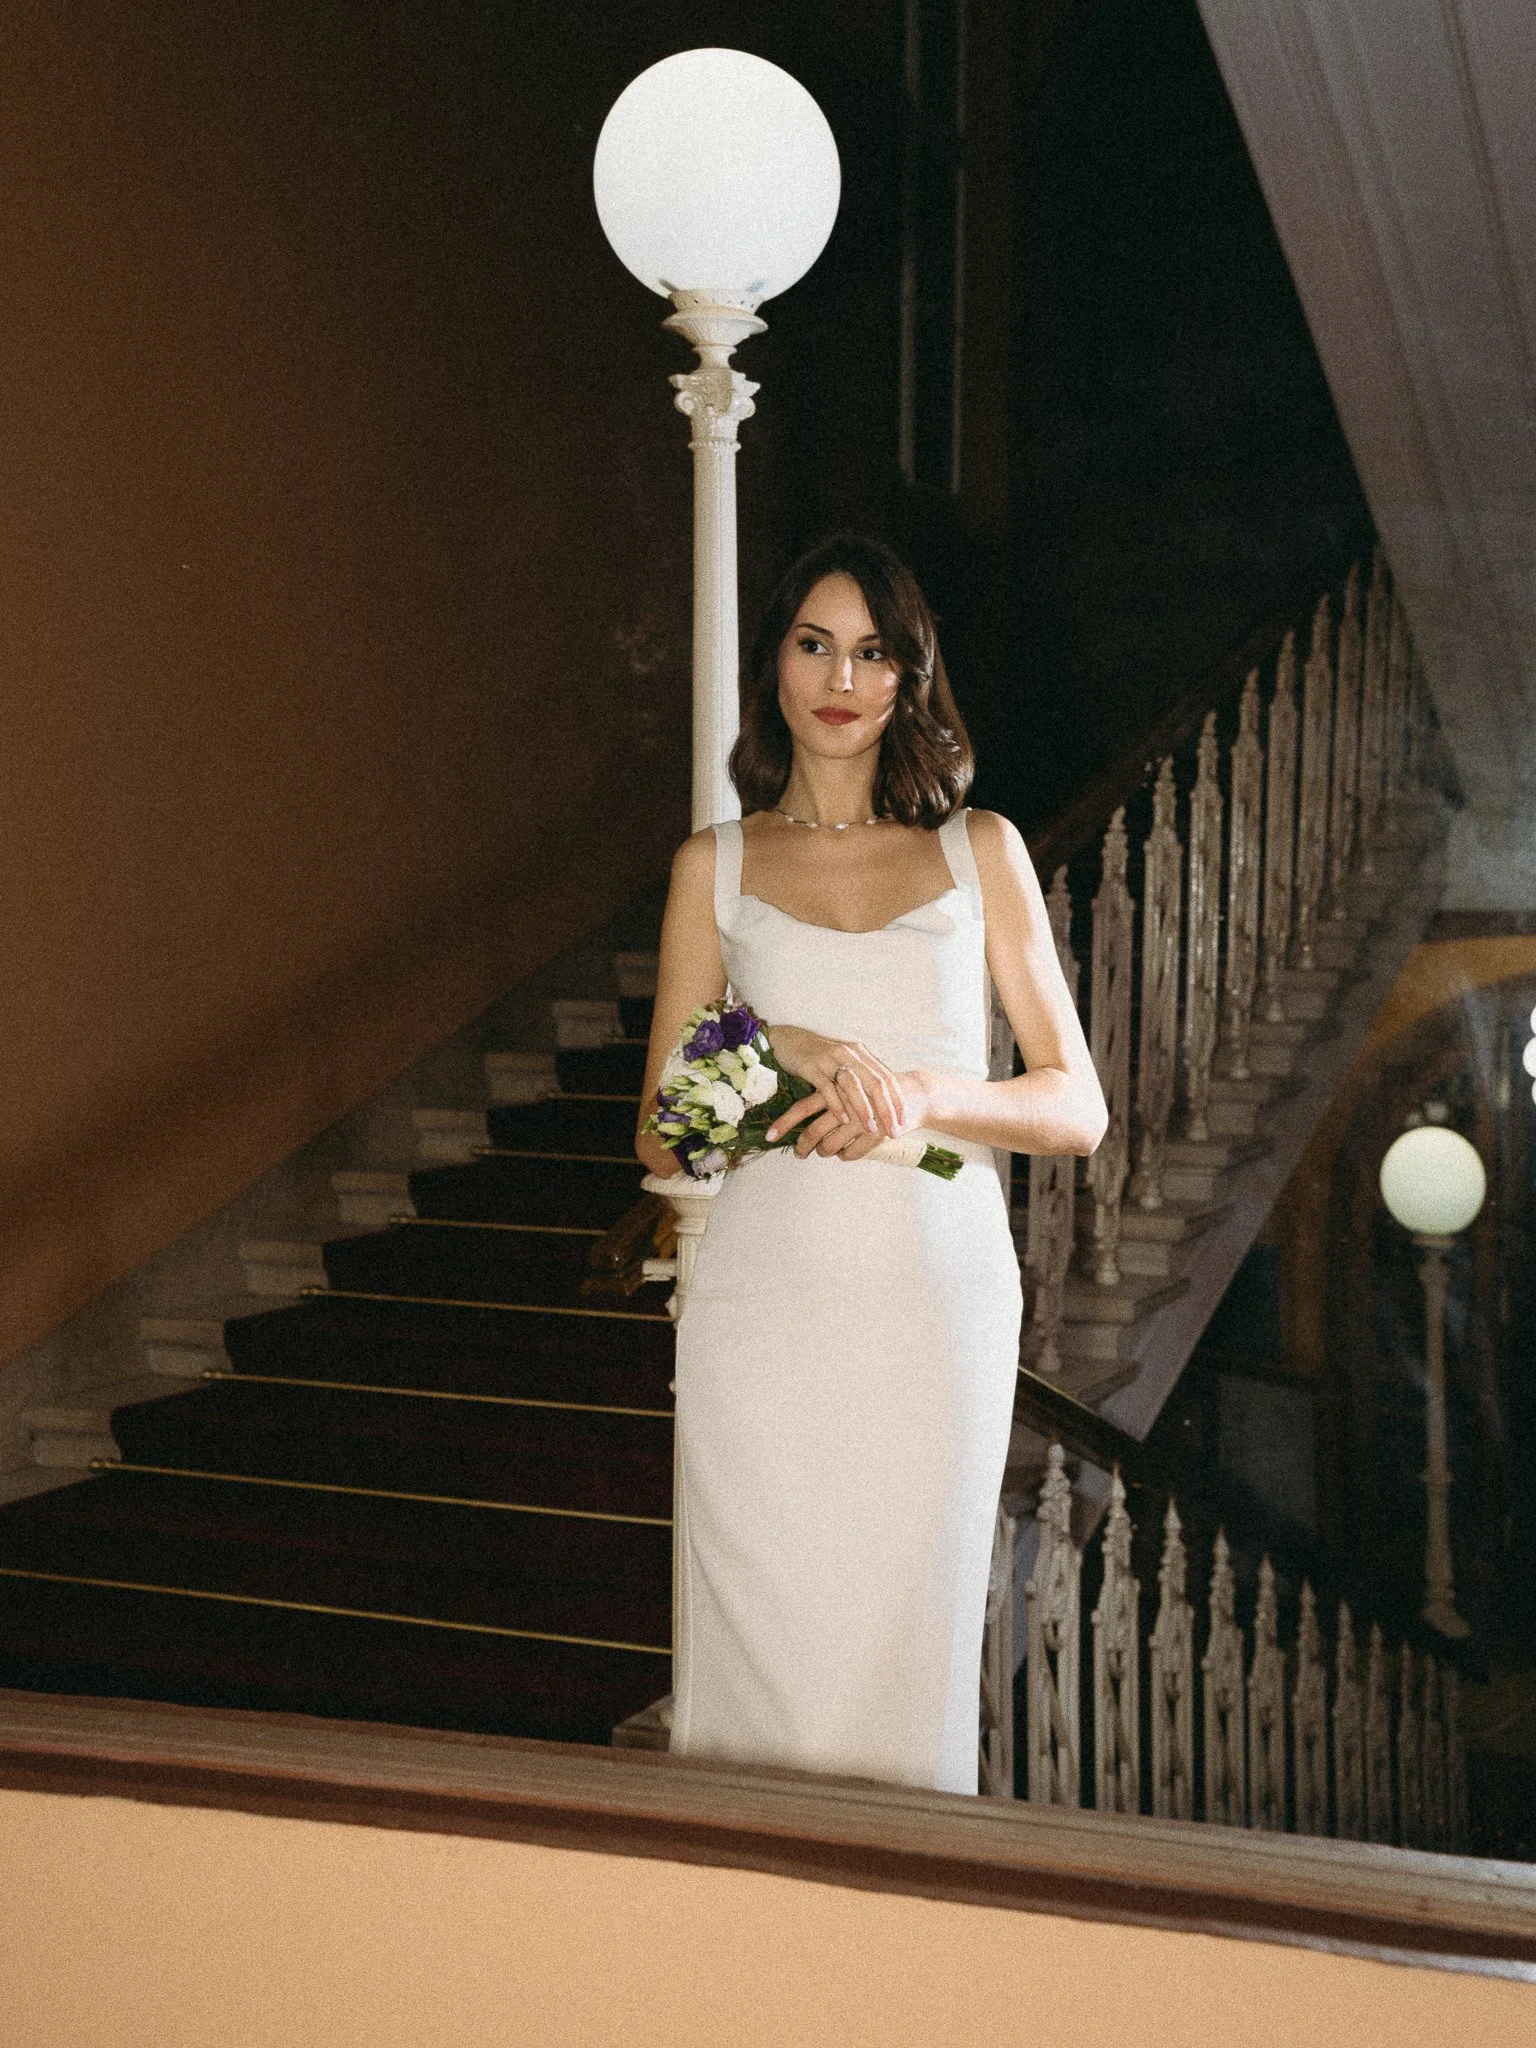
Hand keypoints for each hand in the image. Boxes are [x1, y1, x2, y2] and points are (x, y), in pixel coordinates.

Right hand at [762, 1026, 912, 1160]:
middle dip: (886, 1109)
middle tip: (893, 1131)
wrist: (788, 1040)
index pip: (887, 1078)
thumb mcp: (844, 1064)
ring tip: (871, 1129)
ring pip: (853, 1084)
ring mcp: (830, 1059)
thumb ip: (860, 1078)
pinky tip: (843, 1120)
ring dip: (864, 1108)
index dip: (897, 1100)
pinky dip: (836, 1103)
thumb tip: (880, 1104)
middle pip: (875, 1082)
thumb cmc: (819, 1058)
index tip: (904, 1122)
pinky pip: (827, 1086)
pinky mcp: (811, 1066)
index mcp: (860, 1054)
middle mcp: (849, 1054)